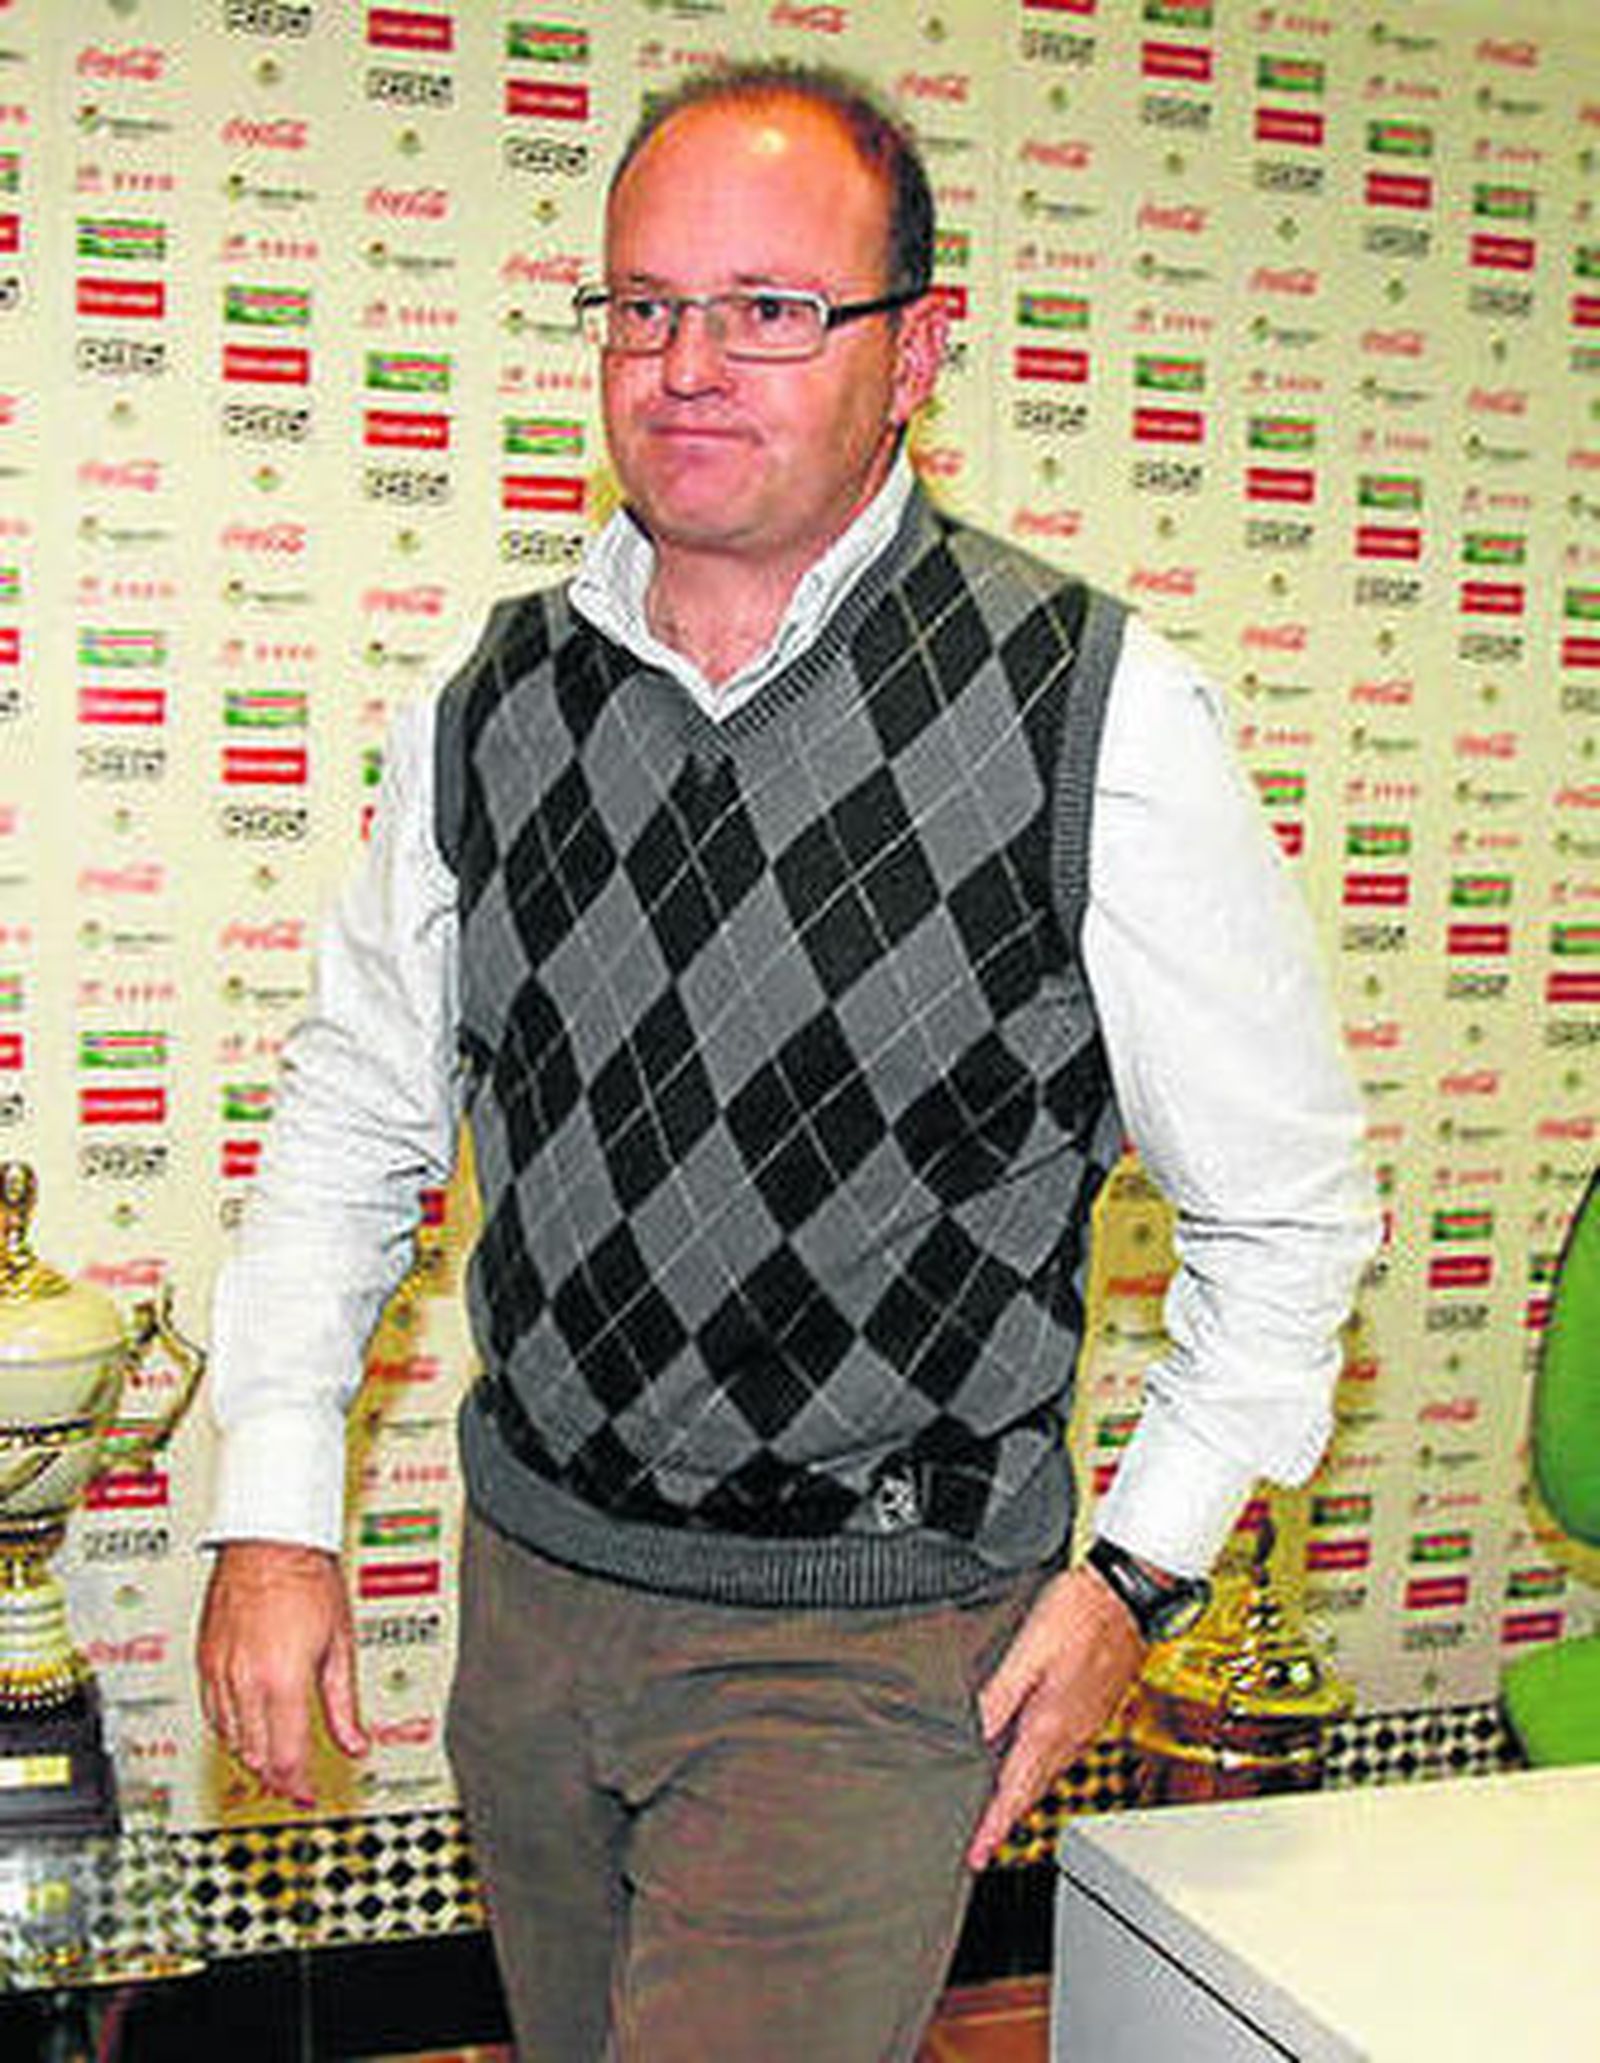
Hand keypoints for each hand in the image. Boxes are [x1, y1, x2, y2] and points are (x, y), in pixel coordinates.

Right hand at [197, 1540, 368, 1807]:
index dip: (299, 1786)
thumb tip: (357, 1743)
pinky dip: (230, 1729)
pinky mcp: (205, 1658)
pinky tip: (247, 1726)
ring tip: (274, 1758)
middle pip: (255, 1754)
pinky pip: (212, 1711)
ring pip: (229, 1738)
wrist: (269, 1540)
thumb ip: (345, 1704)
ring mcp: (219, 1670)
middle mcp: (245, 1681)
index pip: (286, 1757)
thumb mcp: (340, 1644)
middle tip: (296, 1783)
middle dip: (277, 1776)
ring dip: (252, 1754)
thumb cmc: (308, 1578)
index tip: (309, 1795)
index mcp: (282, 1680)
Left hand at [966, 1564, 1144, 1869]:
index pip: (1016, 1789)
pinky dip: (1042, 1770)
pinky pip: (1064, 1754)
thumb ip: (999, 1695)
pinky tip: (1031, 1762)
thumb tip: (973, 1734)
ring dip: (1025, 1797)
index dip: (994, 1826)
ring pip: (1050, 1774)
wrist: (1130, 1593)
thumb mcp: (1027, 1651)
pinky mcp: (1095, 1710)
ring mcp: (1087, 1723)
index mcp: (1051, 1723)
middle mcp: (1072, 1732)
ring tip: (1001, 1813)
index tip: (977, 1855)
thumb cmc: (1080, 1612)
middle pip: (1034, 1790)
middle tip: (984, 1845)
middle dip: (1008, 1820)